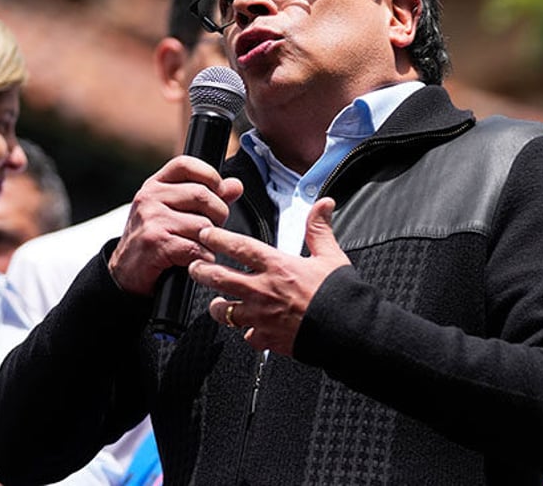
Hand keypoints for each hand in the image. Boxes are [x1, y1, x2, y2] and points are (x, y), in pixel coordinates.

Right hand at [109, 155, 243, 295]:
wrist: (126, 272)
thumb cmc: (155, 239)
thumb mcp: (176, 211)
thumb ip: (207, 198)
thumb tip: (236, 186)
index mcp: (156, 184)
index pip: (186, 164)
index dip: (210, 176)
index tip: (219, 193)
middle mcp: (150, 197)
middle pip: (202, 195)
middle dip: (218, 214)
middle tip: (213, 229)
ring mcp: (151, 219)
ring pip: (202, 224)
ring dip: (210, 240)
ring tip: (201, 246)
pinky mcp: (155, 243)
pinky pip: (195, 247)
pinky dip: (204, 257)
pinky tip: (197, 260)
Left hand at [189, 197, 349, 355]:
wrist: (348, 331)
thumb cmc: (339, 295)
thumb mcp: (331, 256)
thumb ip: (319, 230)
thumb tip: (323, 204)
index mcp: (278, 266)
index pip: (239, 247)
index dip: (218, 238)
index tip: (205, 234)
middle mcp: (264, 290)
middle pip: (220, 277)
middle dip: (201, 271)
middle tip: (193, 266)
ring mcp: (262, 317)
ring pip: (225, 311)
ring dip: (217, 306)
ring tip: (215, 302)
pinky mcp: (267, 339)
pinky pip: (247, 336)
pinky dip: (246, 332)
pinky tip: (247, 330)